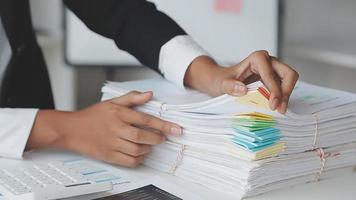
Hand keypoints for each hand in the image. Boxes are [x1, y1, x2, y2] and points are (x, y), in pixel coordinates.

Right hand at [27, 91, 181, 166]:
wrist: (72, 129)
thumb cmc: (93, 115)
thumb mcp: (112, 102)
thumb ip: (132, 98)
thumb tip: (150, 94)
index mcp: (119, 114)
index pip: (146, 120)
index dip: (163, 125)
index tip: (176, 129)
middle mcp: (116, 129)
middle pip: (143, 137)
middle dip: (157, 138)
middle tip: (163, 138)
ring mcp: (112, 143)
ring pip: (137, 150)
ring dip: (148, 149)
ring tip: (149, 145)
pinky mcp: (108, 155)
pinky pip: (129, 161)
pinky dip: (138, 159)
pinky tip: (140, 154)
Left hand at [184, 51, 298, 113]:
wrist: (220, 80)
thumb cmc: (221, 80)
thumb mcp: (221, 84)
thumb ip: (229, 86)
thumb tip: (243, 89)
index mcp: (257, 58)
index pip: (271, 74)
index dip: (275, 90)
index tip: (272, 106)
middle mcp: (268, 61)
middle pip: (288, 74)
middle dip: (286, 92)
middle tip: (280, 109)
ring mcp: (273, 69)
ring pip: (289, 80)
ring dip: (286, 95)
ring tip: (280, 110)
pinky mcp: (274, 78)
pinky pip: (284, 86)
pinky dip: (282, 97)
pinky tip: (277, 107)